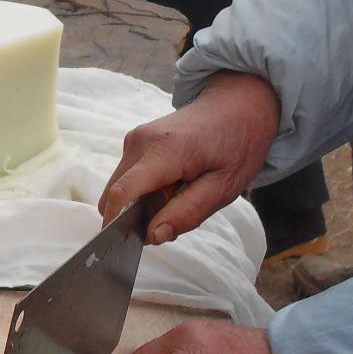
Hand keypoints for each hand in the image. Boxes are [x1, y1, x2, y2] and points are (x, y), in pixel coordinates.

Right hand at [99, 72, 280, 242]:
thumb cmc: (236, 145)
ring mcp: (134, 139)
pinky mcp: (135, 141)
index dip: (116, 224)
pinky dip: (142, 192)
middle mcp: (140, 141)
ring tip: (177, 199)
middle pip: (115, 194)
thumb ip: (188, 213)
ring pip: (119, 188)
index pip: (121, 193)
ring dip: (139, 204)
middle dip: (133, 217)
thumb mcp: (224, 187)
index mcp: (163, 151)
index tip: (125, 247)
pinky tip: (172, 188)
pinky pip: (127, 177)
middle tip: (171, 222)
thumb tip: (152, 236)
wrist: (237, 106)